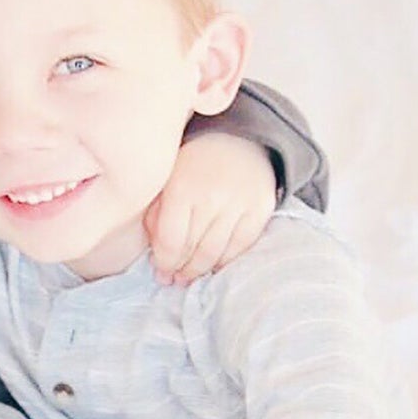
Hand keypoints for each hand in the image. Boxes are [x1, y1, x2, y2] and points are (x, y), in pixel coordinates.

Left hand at [145, 132, 276, 286]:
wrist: (237, 138)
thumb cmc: (193, 164)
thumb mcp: (165, 181)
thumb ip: (156, 216)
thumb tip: (158, 256)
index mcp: (182, 188)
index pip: (171, 241)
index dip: (164, 262)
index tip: (160, 272)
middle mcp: (212, 196)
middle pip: (193, 250)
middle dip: (180, 270)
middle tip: (173, 280)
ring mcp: (240, 203)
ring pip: (216, 253)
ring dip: (200, 270)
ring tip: (190, 277)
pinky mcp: (261, 208)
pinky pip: (241, 247)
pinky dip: (225, 261)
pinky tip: (214, 266)